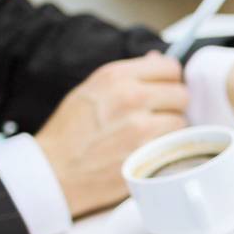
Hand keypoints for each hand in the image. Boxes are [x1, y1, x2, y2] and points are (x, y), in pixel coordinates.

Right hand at [36, 53, 189, 216]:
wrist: (52, 173)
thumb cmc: (68, 133)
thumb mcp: (90, 91)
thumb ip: (127, 77)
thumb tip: (156, 60)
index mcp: (116, 77)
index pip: (170, 67)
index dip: (170, 80)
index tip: (164, 90)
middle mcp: (132, 97)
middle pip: (181, 94)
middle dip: (173, 106)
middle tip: (157, 117)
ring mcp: (142, 128)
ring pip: (181, 121)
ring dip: (170, 130)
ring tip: (148, 137)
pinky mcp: (147, 154)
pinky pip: (174, 145)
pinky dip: (166, 149)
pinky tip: (148, 152)